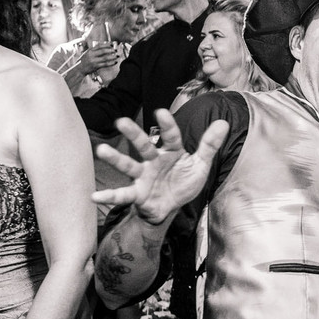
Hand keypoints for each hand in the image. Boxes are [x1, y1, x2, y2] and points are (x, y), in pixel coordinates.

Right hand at [76, 43, 120, 75]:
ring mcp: (94, 61)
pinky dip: (111, 63)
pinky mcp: (96, 66)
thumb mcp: (87, 53)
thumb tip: (104, 47)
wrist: (79, 68)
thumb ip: (94, 50)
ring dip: (112, 57)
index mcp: (90, 50)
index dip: (106, 45)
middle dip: (111, 50)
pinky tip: (115, 62)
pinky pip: (105, 64)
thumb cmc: (84, 60)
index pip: (99, 46)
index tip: (112, 44)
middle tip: (116, 50)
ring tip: (117, 56)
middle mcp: (92, 55)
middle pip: (103, 51)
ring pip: (105, 58)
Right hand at [92, 110, 229, 223]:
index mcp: (171, 152)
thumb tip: (224, 123)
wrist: (172, 206)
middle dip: (133, 134)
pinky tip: (94, 197)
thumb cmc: (182, 182)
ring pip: (128, 166)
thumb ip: (209, 145)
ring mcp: (143, 176)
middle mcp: (154, 161)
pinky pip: (121, 194)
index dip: (167, 125)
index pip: (171, 136)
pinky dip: (108, 196)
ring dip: (115, 159)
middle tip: (121, 121)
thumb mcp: (200, 164)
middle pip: (143, 146)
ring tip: (101, 151)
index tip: (160, 112)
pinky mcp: (136, 193)